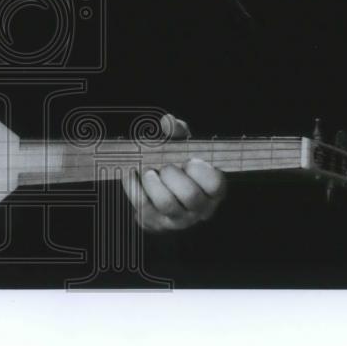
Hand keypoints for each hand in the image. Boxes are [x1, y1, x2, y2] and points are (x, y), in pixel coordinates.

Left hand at [122, 113, 226, 231]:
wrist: (161, 192)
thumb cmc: (178, 165)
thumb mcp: (183, 146)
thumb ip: (178, 132)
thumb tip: (168, 122)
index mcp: (212, 190)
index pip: (215, 184)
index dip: (202, 172)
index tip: (190, 160)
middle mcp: (199, 208)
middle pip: (190, 196)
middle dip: (174, 176)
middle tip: (165, 166)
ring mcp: (177, 219)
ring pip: (166, 204)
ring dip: (153, 183)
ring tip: (148, 171)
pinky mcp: (154, 223)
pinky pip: (142, 206)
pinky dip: (133, 187)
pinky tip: (131, 173)